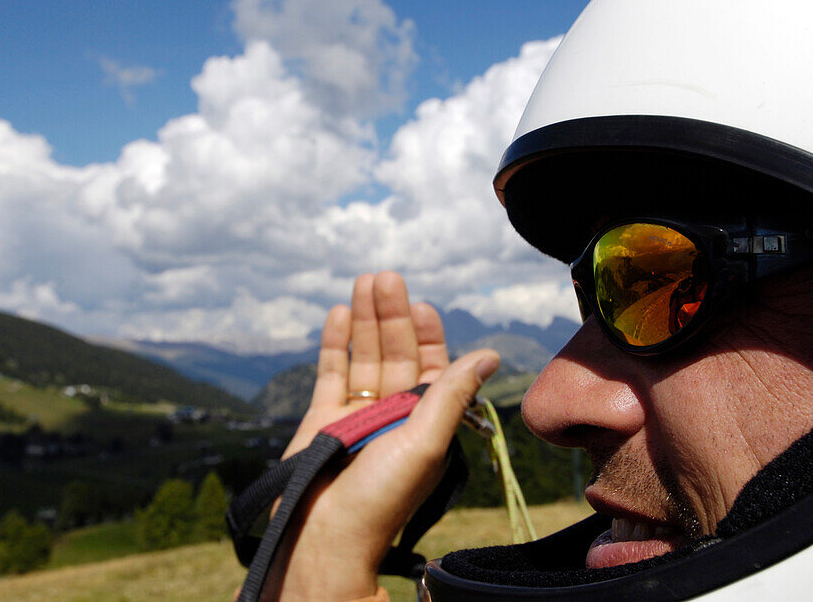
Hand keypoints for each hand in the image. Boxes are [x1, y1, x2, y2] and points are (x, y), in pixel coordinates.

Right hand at [266, 272, 499, 599]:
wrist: (324, 535)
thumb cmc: (380, 497)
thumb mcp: (425, 442)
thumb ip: (451, 394)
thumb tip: (490, 355)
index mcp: (423, 422)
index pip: (428, 366)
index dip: (425, 334)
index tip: (421, 305)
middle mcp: (392, 414)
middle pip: (392, 354)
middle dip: (390, 315)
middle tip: (386, 277)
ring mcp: (356, 415)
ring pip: (362, 357)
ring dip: (364, 320)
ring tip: (363, 282)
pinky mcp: (322, 418)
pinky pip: (331, 372)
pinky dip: (335, 343)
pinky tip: (340, 314)